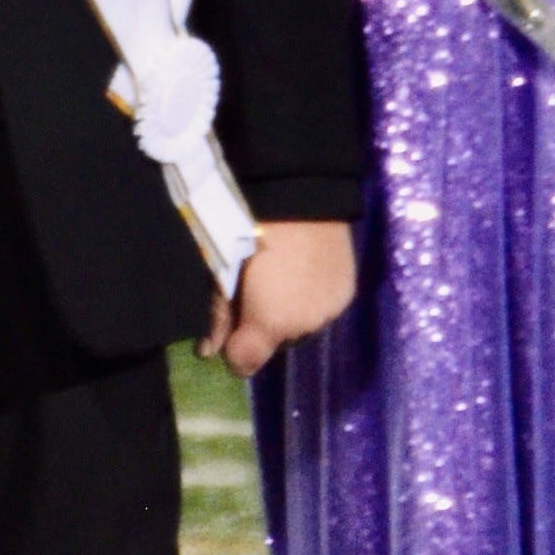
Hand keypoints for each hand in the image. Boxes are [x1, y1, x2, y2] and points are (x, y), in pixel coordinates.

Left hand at [203, 216, 357, 379]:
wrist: (297, 193)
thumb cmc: (245, 228)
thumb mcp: (223, 271)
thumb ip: (219, 316)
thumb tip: (208, 352)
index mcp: (271, 321)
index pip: (246, 361)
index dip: (235, 346)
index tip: (228, 329)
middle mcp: (306, 327)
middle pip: (276, 344)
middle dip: (263, 329)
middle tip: (253, 297)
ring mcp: (331, 310)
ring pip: (302, 328)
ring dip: (290, 316)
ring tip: (279, 285)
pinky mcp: (347, 293)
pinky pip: (324, 310)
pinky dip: (311, 302)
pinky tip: (301, 279)